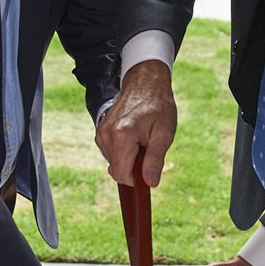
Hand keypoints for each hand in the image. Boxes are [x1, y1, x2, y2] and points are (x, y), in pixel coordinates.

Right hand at [95, 59, 176, 186]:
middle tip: (148, 148)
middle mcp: (106, 136)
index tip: (149, 169)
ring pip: (114, 163)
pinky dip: (123, 151)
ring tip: (141, 139)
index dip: (137, 179)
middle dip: (134, 167)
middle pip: (117, 171)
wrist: (145, 83)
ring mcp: (101, 133)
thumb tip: (150, 183)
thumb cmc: (158, 106)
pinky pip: (111, 154)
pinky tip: (133, 136)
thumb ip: (155, 159)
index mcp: (121, 137)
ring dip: (129, 158)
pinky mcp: (100, 132)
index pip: (122, 175)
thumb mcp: (164, 133)